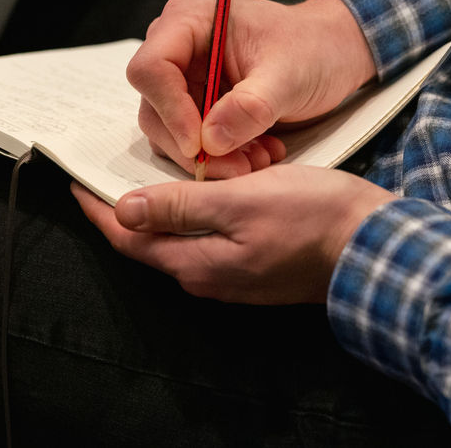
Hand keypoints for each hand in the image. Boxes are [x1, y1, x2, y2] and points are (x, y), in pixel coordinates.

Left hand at [71, 165, 396, 303]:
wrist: (373, 245)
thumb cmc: (312, 217)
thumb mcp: (240, 201)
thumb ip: (179, 207)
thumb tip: (124, 210)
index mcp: (197, 262)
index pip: (129, 237)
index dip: (99, 209)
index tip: (76, 183)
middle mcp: (208, 277)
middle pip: (150, 242)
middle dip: (127, 209)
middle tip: (110, 174)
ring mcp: (233, 276)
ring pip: (180, 240)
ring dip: (163, 209)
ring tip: (152, 174)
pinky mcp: (254, 267)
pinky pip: (208, 240)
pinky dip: (194, 213)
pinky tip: (203, 189)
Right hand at [127, 0, 375, 178]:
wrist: (332, 54)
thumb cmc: (312, 46)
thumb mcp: (289, 74)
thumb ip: (251, 106)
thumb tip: (210, 139)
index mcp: (189, 20)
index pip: (152, 69)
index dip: (170, 110)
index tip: (200, 146)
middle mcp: (177, 49)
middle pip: (154, 108)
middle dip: (193, 146)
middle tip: (237, 167)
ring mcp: (184, 80)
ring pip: (170, 133)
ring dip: (210, 158)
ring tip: (257, 159)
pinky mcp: (196, 106)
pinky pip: (191, 143)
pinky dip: (220, 158)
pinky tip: (256, 154)